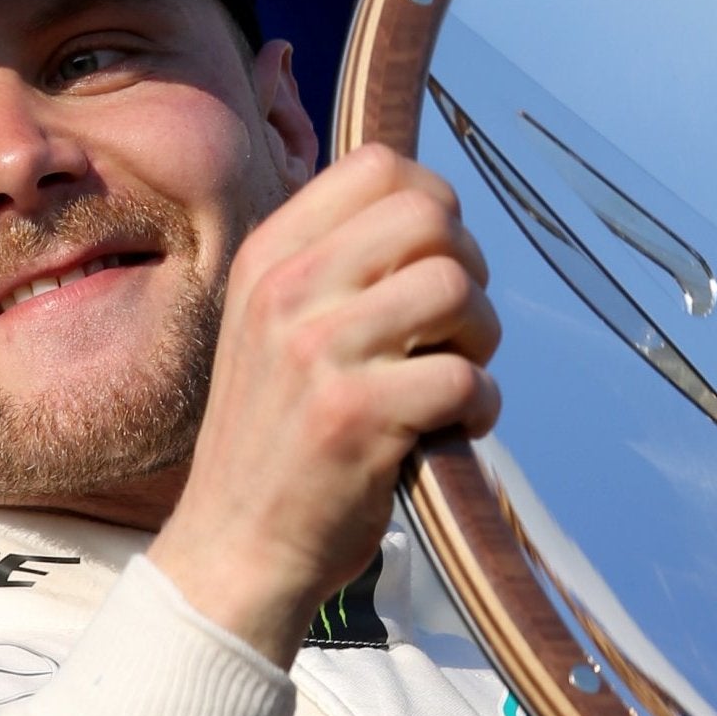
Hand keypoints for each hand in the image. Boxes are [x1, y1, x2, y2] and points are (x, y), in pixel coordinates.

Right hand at [148, 144, 500, 665]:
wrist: (235, 548)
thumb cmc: (277, 438)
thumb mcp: (273, 327)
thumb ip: (333, 267)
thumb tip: (432, 211)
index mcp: (268, 259)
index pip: (376, 167)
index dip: (433, 206)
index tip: (432, 264)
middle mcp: (287, 293)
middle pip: (430, 215)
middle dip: (468, 269)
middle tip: (453, 326)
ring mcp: (319, 353)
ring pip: (456, 288)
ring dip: (481, 338)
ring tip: (454, 377)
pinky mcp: (357, 418)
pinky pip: (465, 378)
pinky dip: (481, 406)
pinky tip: (452, 427)